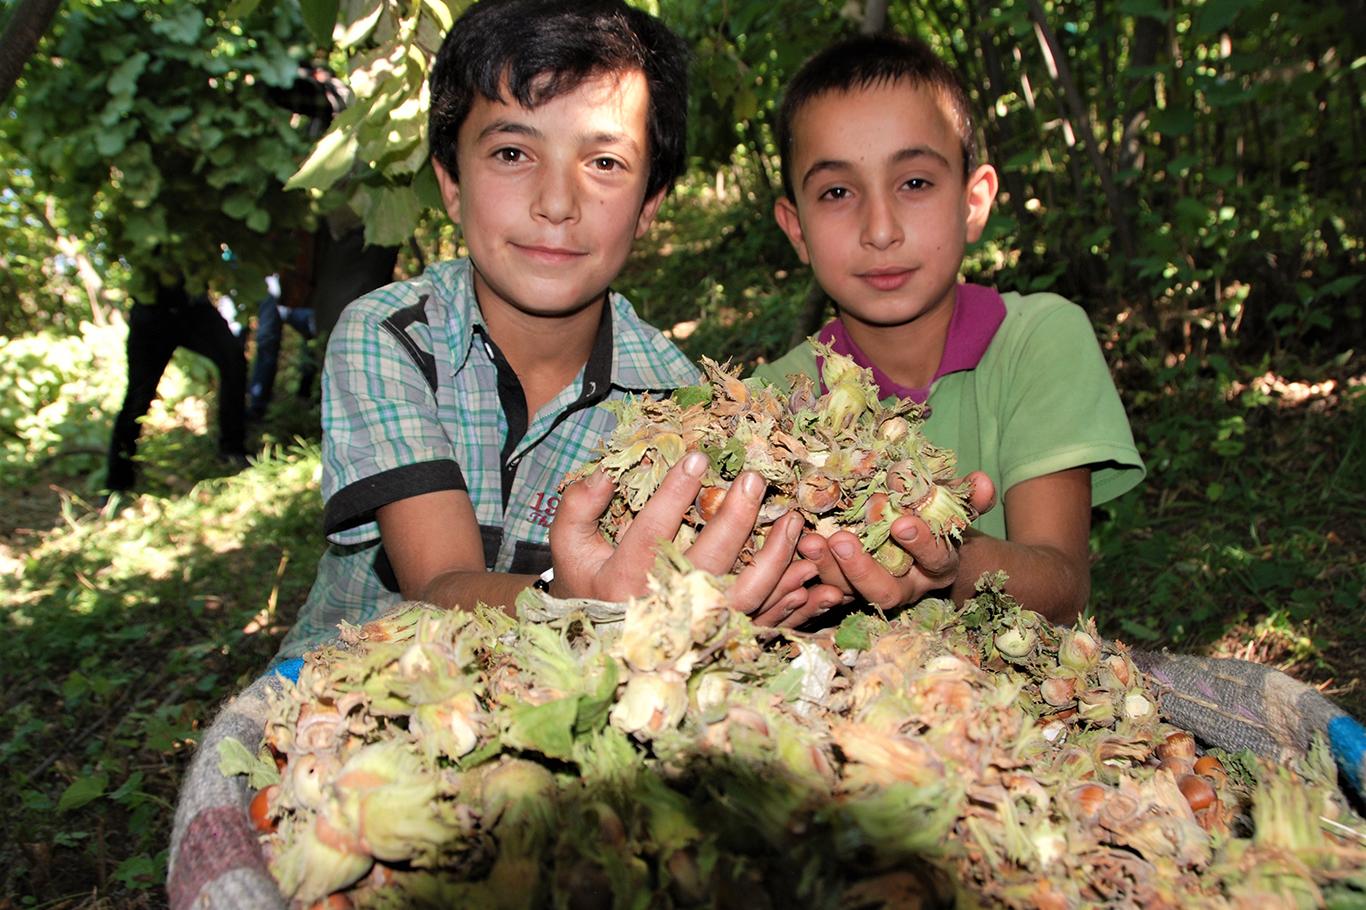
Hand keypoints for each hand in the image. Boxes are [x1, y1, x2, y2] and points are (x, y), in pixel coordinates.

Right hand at [550, 452, 837, 623]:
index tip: (697, 458)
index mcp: (624, 583)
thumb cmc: (587, 588)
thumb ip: (577, 509)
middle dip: (737, 519)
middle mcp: (665, 610)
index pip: (653, 531)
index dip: (675, 493)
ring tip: (794, 520)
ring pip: (746, 594)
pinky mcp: (721, 643)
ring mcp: (698, 631)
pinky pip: (763, 623)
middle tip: (755, 480)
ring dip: (775, 557)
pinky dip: (789, 600)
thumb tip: (603, 476)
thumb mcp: (569, 549)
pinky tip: (805, 569)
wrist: (599, 650)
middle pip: (709, 562)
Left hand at [797, 471, 996, 610]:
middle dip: (863, 568)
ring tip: (810, 541)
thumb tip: (983, 481)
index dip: (921, 543)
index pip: (934, 558)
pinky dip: (811, 571)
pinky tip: (797, 548)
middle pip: (886, 590)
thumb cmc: (935, 517)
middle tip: (842, 539)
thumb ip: (969, 497)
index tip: (903, 522)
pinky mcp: (845, 588)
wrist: (919, 541)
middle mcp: (906, 586)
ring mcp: (873, 590)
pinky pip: (825, 589)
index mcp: (937, 566)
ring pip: (850, 592)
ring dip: (828, 569)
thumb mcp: (954, 507)